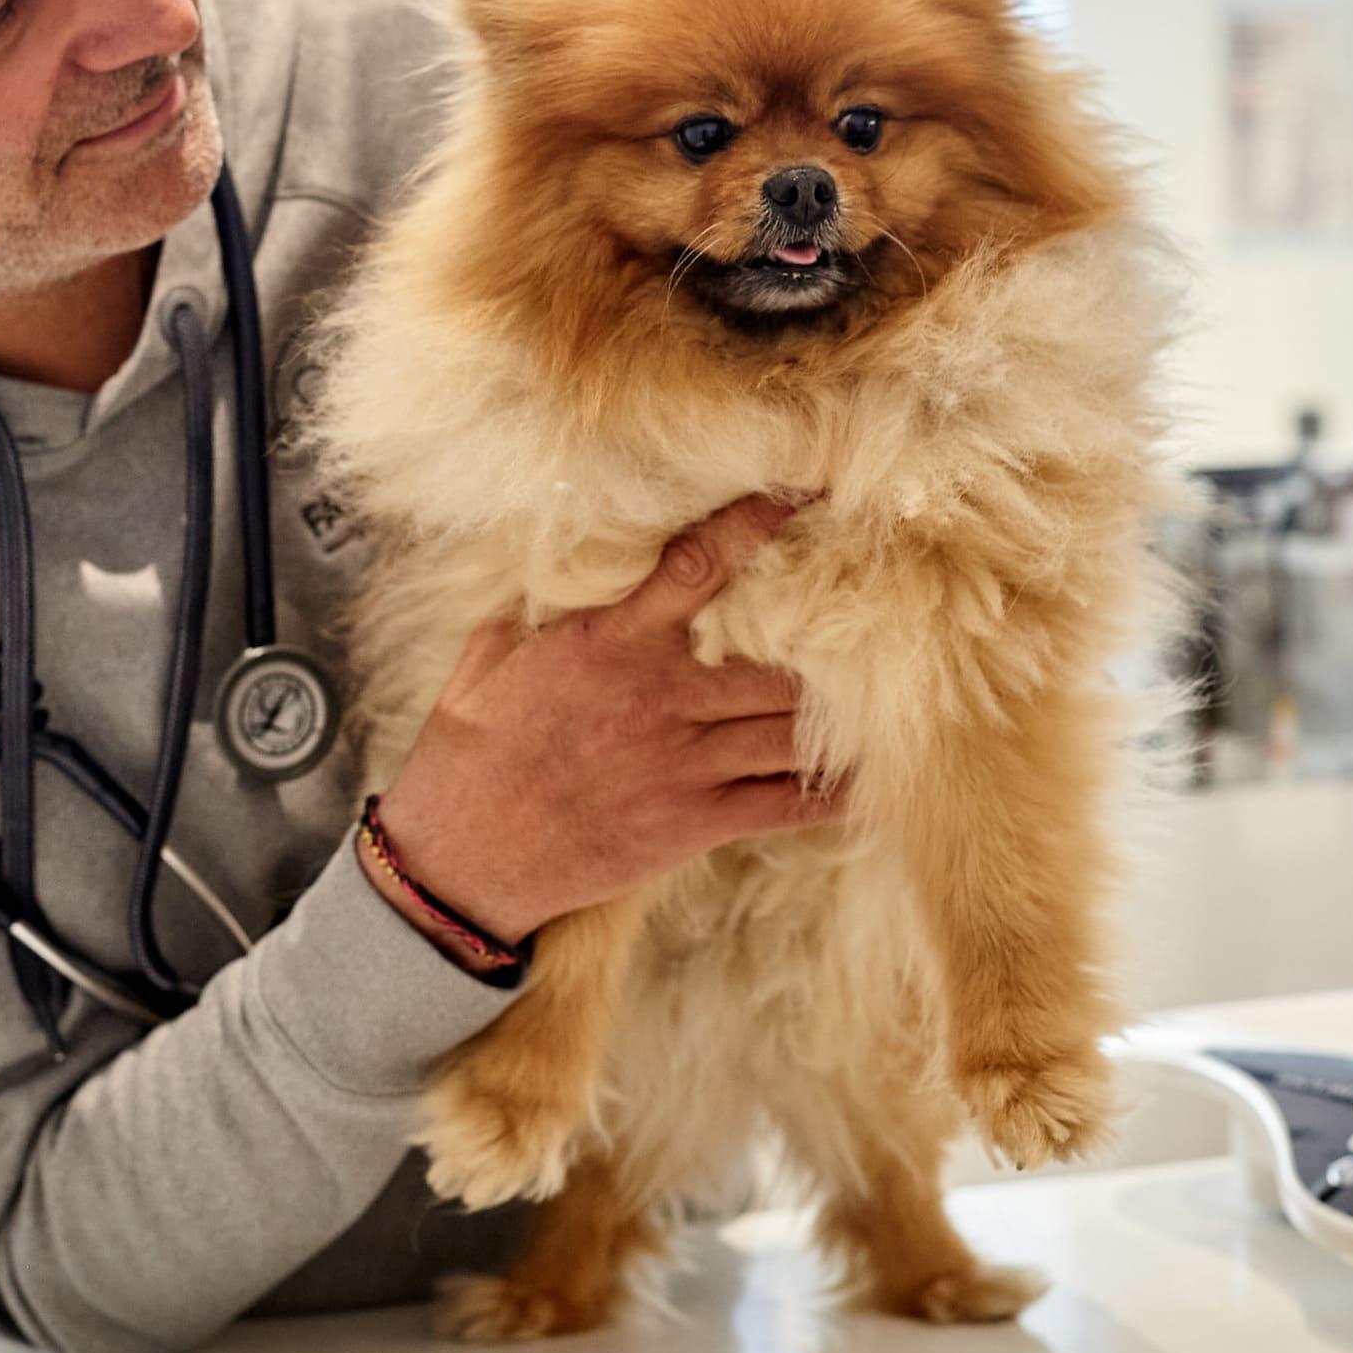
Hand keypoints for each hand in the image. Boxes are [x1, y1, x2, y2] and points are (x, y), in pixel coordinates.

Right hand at [366, 493, 840, 942]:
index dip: (757, 525)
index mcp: (609, 643)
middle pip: (775, 660)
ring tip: (890, 693)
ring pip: (790, 729)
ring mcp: (683, 764)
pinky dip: (833, 793)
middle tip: (876, 618)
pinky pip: (784, 804)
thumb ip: (532, 610)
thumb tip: (549, 562)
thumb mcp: (486, 661)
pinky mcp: (693, 823)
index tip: (803, 493)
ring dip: (840, 715)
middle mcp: (659, 696)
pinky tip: (869, 780)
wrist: (462, 858)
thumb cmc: (468, 755)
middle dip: (828, 642)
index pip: (698, 567)